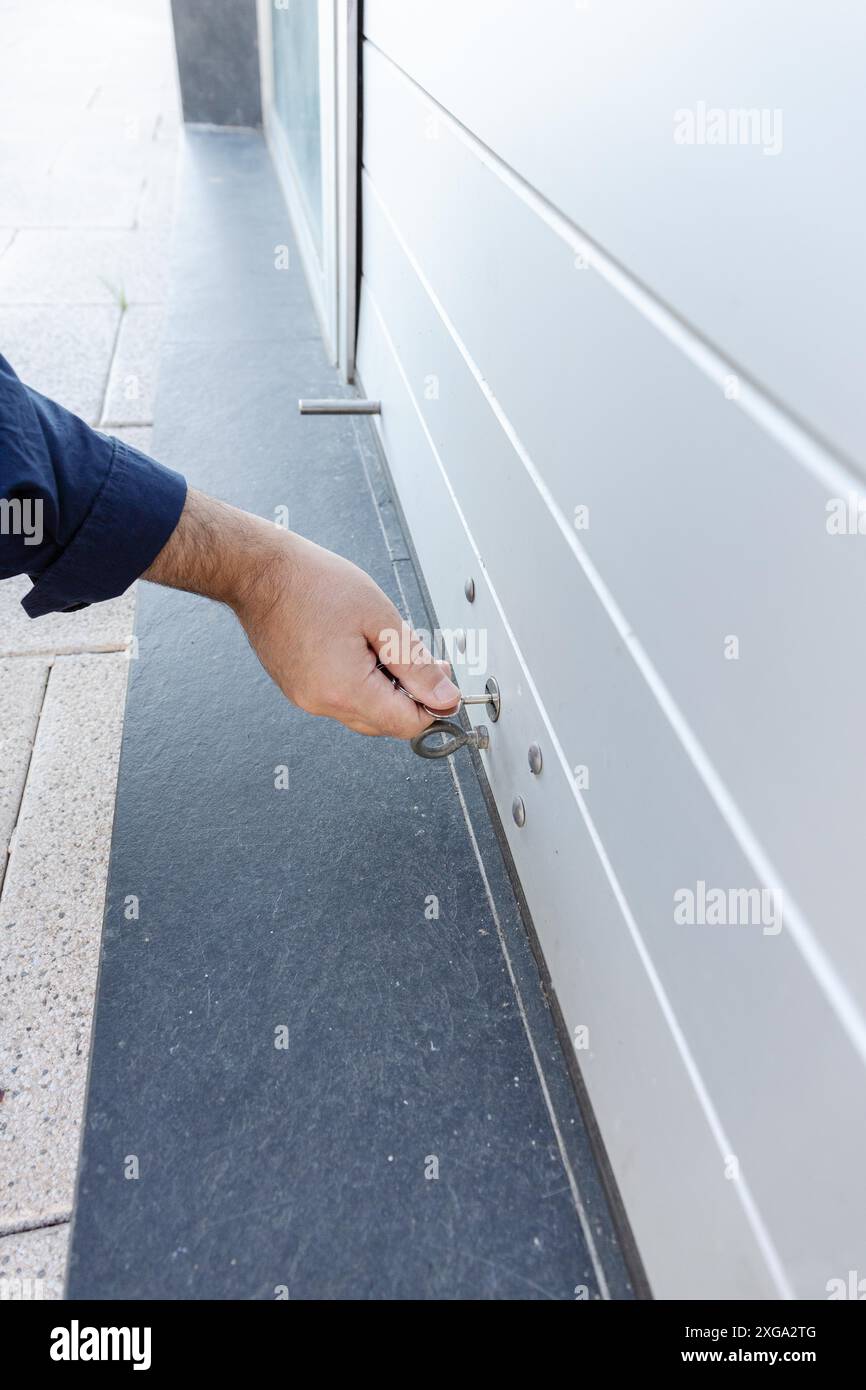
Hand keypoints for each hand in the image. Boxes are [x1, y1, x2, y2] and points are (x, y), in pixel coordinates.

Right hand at [144, 488, 460, 737]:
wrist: (258, 571)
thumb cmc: (312, 583)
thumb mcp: (381, 619)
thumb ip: (417, 665)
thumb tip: (445, 698)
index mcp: (346, 690)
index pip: (408, 725)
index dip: (434, 706)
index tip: (445, 684)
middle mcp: (323, 704)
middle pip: (386, 723)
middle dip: (411, 696)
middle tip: (422, 658)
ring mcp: (306, 698)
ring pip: (364, 711)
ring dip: (386, 688)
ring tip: (386, 644)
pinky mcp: (297, 688)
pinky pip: (341, 698)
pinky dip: (360, 682)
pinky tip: (361, 648)